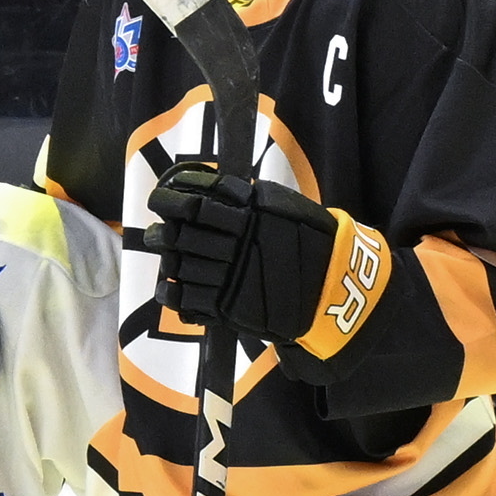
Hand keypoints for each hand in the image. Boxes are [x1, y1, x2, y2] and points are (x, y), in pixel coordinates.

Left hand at [148, 158, 367, 340]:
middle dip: (162, 233)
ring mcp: (232, 277)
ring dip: (166, 260)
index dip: (170, 200)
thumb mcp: (284, 208)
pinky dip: (170, 293)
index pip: (196, 203)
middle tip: (157, 233)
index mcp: (251, 215)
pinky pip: (185, 299)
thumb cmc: (312, 241)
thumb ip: (246, 199)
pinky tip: (168, 287)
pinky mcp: (229, 307)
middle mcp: (238, 244)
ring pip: (179, 265)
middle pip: (181, 234)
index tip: (159, 199)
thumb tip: (201, 188)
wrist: (337, 287)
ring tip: (166, 257)